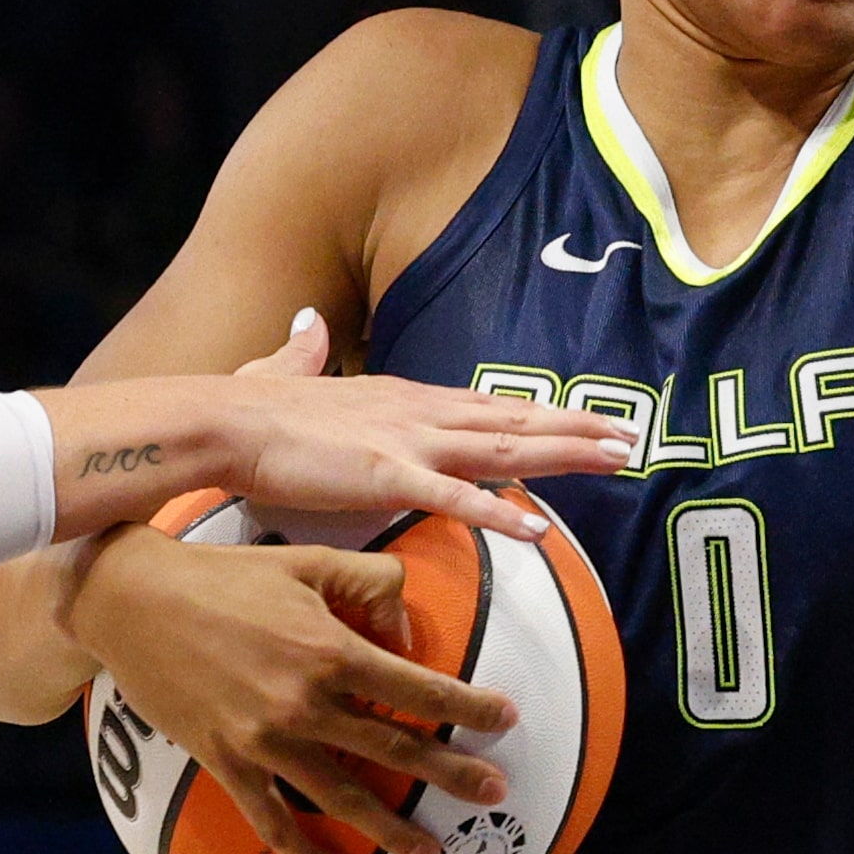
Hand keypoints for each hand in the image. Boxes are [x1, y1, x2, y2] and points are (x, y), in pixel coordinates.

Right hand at [67, 522, 515, 853]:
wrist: (134, 602)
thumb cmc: (230, 577)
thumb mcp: (313, 562)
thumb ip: (375, 585)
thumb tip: (405, 637)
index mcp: (333, 652)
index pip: (420, 689)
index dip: (468, 707)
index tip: (505, 720)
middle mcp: (306, 704)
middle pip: (394, 749)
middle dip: (451, 775)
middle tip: (496, 794)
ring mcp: (264, 741)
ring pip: (343, 796)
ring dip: (390, 830)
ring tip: (431, 853)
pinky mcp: (225, 763)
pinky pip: (272, 820)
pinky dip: (306, 853)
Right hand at [220, 310, 634, 537]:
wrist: (222, 420)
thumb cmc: (252, 407)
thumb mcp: (295, 374)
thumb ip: (310, 354)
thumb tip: (309, 326)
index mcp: (406, 397)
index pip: (490, 405)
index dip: (543, 413)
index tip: (586, 420)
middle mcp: (421, 412)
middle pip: (515, 419)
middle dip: (576, 428)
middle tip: (630, 436)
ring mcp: (409, 442)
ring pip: (504, 448)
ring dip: (564, 454)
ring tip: (615, 460)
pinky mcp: (387, 474)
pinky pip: (456, 497)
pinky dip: (499, 511)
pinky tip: (537, 527)